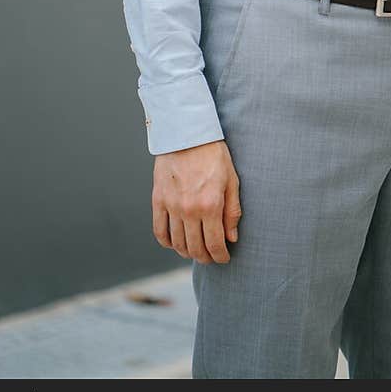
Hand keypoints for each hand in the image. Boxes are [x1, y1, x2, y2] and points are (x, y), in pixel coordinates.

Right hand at [151, 139, 241, 263]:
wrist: (187, 133)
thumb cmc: (213, 154)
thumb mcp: (231, 180)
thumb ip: (232, 211)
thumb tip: (231, 238)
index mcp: (210, 205)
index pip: (215, 244)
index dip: (220, 256)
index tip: (224, 258)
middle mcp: (189, 209)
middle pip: (195, 248)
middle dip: (205, 257)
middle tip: (211, 257)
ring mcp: (171, 206)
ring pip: (177, 243)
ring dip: (187, 252)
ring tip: (195, 251)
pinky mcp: (158, 200)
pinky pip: (159, 231)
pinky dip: (167, 242)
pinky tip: (175, 243)